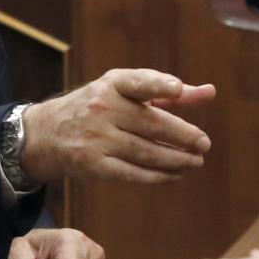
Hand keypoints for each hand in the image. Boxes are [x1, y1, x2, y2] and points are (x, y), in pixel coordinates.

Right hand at [22, 69, 213, 184]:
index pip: (137, 82)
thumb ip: (168, 93)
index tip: (178, 89)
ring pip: (144, 152)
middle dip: (182, 135)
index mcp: (113, 84)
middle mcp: (102, 108)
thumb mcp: (126, 91)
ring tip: (195, 162)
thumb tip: (210, 93)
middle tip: (204, 144)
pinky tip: (175, 175)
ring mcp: (96, 138)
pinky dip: (157, 176)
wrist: (48, 133)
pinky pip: (131, 173)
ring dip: (175, 159)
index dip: (158, 85)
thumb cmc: (99, 107)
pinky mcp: (92, 164)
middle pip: (150, 124)